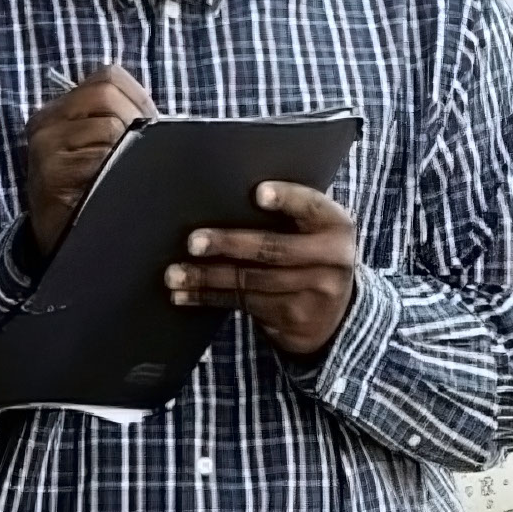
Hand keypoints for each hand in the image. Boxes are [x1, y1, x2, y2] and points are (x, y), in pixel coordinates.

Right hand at [25, 65, 157, 257]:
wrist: (65, 239)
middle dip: (136, 119)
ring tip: (123, 171)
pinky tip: (113, 186)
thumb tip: (160, 112)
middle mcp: (45, 123)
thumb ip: (123, 119)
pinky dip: (119, 170)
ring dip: (129, 148)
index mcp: (59, 110)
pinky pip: (102, 158)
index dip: (138, 98)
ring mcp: (45, 148)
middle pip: (107, 94)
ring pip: (109, 125)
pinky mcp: (52, 174)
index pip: (108, 77)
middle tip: (139, 151)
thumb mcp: (103, 147)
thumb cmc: (94, 188)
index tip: (148, 124)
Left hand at [165, 182, 357, 355]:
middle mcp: (332, 259)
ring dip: (207, 277)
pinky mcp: (291, 318)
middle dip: (230, 244)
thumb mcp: (315, 232)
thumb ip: (290, 216)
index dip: (287, 198)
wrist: (335, 315)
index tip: (258, 193)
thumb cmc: (311, 256)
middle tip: (194, 241)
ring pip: (251, 281)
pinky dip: (209, 297)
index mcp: (337, 226)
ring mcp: (313, 293)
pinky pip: (243, 303)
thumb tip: (227, 197)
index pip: (312, 207)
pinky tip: (185, 293)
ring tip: (175, 273)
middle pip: (274, 249)